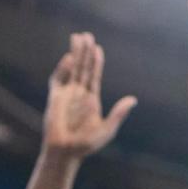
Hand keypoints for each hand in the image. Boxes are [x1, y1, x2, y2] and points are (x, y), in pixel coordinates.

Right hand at [42, 33, 136, 159]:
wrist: (65, 152)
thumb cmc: (86, 145)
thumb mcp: (107, 129)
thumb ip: (118, 114)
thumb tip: (133, 100)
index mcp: (91, 100)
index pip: (94, 76)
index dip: (96, 62)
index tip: (98, 49)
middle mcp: (78, 94)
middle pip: (82, 68)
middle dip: (85, 52)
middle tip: (87, 35)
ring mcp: (66, 95)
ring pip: (71, 69)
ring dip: (74, 54)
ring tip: (77, 38)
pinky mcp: (54, 98)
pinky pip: (57, 80)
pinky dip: (62, 69)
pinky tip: (69, 59)